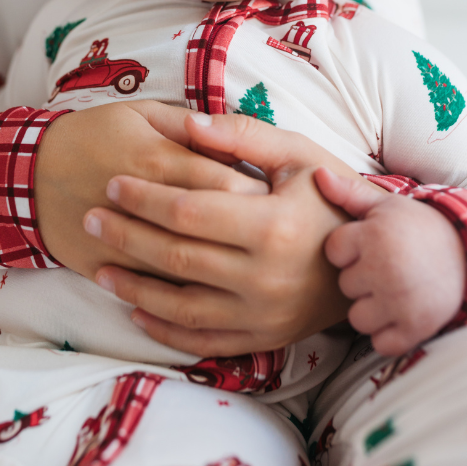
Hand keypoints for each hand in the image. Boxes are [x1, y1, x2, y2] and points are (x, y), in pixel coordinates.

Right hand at [34, 102, 266, 279]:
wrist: (26, 173)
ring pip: (185, 268)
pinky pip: (151, 292)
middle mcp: (145, 207)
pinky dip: (181, 294)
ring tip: (244, 262)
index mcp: (158, 160)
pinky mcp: (106, 269)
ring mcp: (123, 244)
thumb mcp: (138, 113)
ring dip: (220, 268)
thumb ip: (186, 124)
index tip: (275, 197)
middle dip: (249, 233)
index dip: (257, 194)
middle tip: (270, 235)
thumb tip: (231, 137)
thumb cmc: (91, 134)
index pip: (225, 183)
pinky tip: (208, 291)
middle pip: (213, 228)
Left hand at [84, 113, 359, 355]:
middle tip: (89, 218)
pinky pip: (204, 341)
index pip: (189, 211)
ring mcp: (263, 314)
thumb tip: (189, 124)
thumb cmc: (333, 197)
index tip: (113, 183)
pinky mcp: (264, 337)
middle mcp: (265, 276)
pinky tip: (135, 311)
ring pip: (181, 306)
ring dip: (133, 287)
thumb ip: (244, 137)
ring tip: (97, 266)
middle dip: (125, 236)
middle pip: (176, 257)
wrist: (377, 258)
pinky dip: (164, 329)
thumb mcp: (300, 155)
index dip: (144, 197)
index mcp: (273, 225)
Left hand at [319, 169, 465, 355]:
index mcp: (374, 236)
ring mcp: (400, 301)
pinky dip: (389, 334)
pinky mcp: (416, 328)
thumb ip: (348, 192)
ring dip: (371, 310)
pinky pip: (380, 343)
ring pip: (357, 318)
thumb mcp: (386, 205)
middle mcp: (385, 269)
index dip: (348, 249)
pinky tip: (400, 314)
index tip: (367, 246)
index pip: (333, 251)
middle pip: (345, 285)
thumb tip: (317, 173)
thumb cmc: (421, 228)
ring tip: (391, 292)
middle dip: (360, 278)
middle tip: (385, 268)